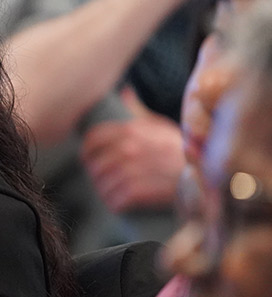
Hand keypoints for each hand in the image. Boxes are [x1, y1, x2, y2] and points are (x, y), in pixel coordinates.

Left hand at [81, 88, 185, 212]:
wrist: (209, 176)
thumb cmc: (181, 151)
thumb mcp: (162, 127)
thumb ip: (139, 112)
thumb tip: (125, 92)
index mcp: (134, 130)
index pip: (94, 138)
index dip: (87, 150)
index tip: (88, 158)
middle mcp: (134, 148)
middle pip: (95, 163)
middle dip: (95, 173)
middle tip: (101, 179)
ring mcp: (139, 170)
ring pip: (104, 183)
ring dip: (104, 191)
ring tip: (110, 193)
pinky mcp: (147, 191)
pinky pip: (117, 199)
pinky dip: (115, 204)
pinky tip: (120, 203)